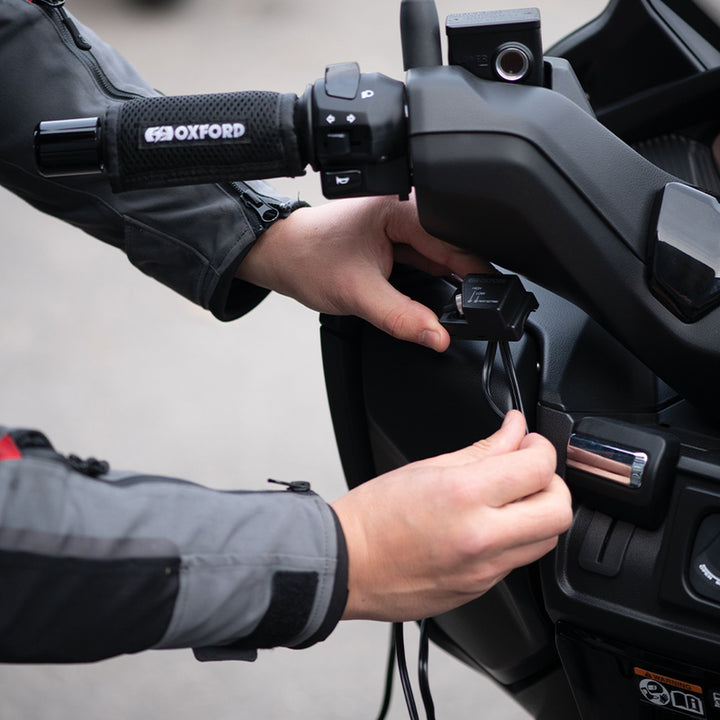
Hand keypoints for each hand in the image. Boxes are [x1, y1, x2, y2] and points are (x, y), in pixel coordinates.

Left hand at [235, 195, 489, 350]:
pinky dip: (433, 278)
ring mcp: (400, 225)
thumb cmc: (308, 261)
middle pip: (452, 246)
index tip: (489, 298)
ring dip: (449, 279)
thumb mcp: (358, 295)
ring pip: (441, 255)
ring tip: (453, 304)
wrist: (280, 258)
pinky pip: (426, 259)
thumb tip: (439, 337)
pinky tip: (435, 294)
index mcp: (398, 208)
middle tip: (473, 309)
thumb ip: (402, 318)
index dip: (474, 271)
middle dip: (465, 277)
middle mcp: (403, 209)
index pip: (452, 238)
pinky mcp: (396, 239)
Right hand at [331, 410, 572, 620]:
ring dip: (539, 514)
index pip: (537, 467)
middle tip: (529, 472)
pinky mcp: (480, 589)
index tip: (529, 442)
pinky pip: (517, 561)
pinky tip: (488, 526)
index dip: (541, 447)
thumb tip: (513, 432)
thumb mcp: (428, 467)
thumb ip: (483, 449)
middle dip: (552, 484)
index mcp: (464, 495)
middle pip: (558, 511)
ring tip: (509, 500)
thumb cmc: (374, 516)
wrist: (347, 564)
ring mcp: (483, 570)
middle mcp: (481, 537)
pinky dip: (514, 539)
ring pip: (546, 540)